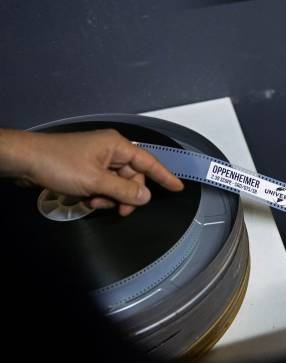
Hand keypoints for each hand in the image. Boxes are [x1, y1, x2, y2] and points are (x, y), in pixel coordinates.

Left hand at [2, 128, 183, 215]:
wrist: (25, 161)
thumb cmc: (59, 164)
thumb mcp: (95, 181)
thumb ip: (124, 190)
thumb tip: (145, 197)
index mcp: (117, 145)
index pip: (149, 162)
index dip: (165, 176)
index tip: (178, 188)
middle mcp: (111, 150)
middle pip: (133, 177)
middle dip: (128, 195)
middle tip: (121, 210)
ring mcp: (98, 160)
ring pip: (118, 184)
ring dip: (111, 197)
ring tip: (95, 203)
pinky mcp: (87, 168)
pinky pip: (104, 185)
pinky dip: (101, 195)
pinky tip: (89, 200)